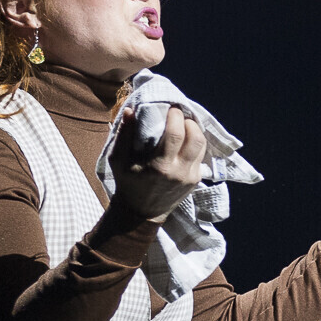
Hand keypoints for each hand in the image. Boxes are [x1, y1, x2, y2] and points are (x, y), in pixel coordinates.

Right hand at [110, 105, 205, 220]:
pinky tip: (186, 138)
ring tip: (184, 124)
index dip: (176, 117)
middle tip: (179, 115)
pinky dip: (196, 143)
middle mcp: (179, 172)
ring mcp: (190, 177)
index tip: (171, 108)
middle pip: (196, 138)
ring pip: (202, 146)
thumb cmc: (127, 183)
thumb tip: (130, 110)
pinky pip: (201, 156)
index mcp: (160, 166)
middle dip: (189, 121)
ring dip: (195, 131)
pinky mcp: (195, 180)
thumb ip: (124, 135)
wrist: (141, 212)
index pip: (176, 134)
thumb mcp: (118, 160)